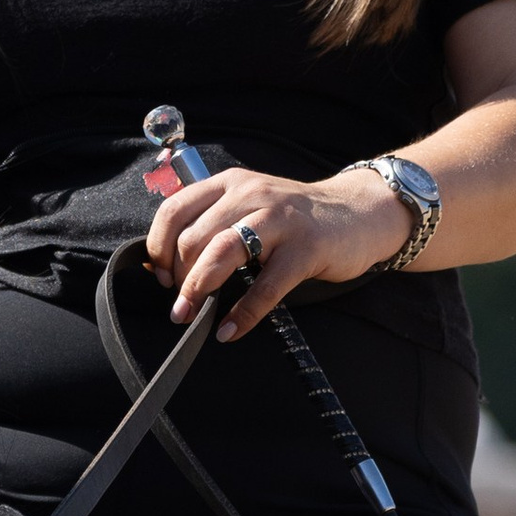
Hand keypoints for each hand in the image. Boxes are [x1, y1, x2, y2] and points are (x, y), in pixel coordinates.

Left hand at [146, 161, 412, 340]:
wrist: (357, 213)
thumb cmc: (295, 219)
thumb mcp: (250, 206)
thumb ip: (214, 224)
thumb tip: (169, 267)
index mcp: (230, 184)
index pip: (174, 211)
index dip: (158, 249)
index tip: (160, 278)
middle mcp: (250, 194)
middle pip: (193, 238)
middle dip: (178, 279)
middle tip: (180, 305)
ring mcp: (279, 220)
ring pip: (221, 254)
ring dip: (198, 290)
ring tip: (190, 316)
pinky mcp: (305, 249)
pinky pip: (264, 288)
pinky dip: (242, 314)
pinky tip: (229, 331)